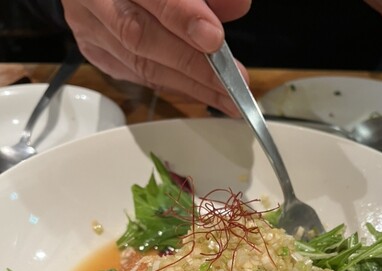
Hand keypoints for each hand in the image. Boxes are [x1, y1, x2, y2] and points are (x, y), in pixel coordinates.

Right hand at [60, 0, 250, 113]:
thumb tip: (238, 5)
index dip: (180, 16)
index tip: (214, 38)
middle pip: (140, 36)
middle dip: (190, 62)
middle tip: (229, 82)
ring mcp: (89, 26)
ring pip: (138, 62)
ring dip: (188, 83)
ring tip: (225, 96)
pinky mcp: (95, 50)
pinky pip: (136, 73)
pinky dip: (172, 83)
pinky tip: (200, 91)